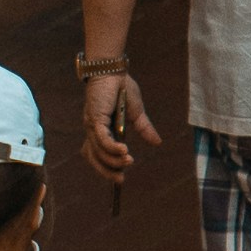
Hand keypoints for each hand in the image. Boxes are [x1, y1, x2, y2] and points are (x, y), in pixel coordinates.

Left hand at [82, 65, 161, 189]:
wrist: (114, 70)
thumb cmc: (121, 88)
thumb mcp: (136, 112)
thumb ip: (144, 128)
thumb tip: (157, 143)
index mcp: (99, 130)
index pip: (96, 155)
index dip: (104, 168)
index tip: (119, 179)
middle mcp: (92, 130)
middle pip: (94, 158)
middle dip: (106, 171)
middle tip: (121, 180)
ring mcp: (92, 124)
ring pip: (98, 151)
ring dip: (113, 160)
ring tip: (129, 161)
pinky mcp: (95, 117)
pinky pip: (102, 138)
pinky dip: (111, 147)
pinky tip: (124, 151)